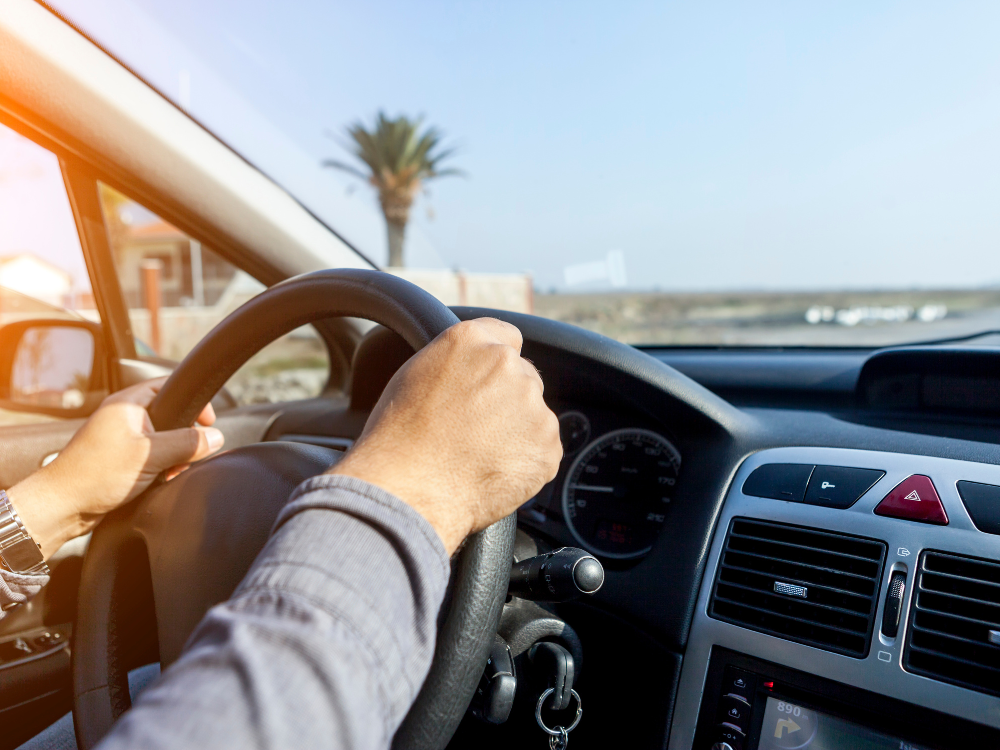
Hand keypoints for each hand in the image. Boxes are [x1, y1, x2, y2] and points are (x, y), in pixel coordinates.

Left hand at [9, 377, 224, 557]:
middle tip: (187, 454)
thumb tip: (216, 437)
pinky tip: (158, 480)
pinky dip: (160, 467)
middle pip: (171, 416)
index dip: (193, 403)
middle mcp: (123, 417)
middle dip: (185, 437)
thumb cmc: (94, 475)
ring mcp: (120, 438)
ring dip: (173, 455)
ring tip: (168, 471)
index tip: (208, 423)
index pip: (170, 387)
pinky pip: (151, 456)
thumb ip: (187, 443)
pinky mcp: (119, 459)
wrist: (62, 506)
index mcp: (127, 404)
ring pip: (162, 439)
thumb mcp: (151, 455)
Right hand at [331, 319, 561, 553]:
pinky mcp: (547, 445)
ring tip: (478, 456)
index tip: (488, 384)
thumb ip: (457, 362)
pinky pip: (542, 450)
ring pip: (534, 416)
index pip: (507, 336)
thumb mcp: (415, 374)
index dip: (496, 365)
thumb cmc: (398, 436)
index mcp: (472, 340)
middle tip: (475, 430)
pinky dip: (525, 462)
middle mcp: (508, 365)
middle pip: (523, 378)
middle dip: (506, 401)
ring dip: (517, 432)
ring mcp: (532, 405)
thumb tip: (475, 371)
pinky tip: (493, 472)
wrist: (407, 487)